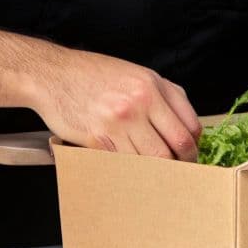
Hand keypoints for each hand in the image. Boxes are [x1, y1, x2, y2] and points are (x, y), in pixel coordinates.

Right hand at [26, 47, 201, 160]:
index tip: (190, 157)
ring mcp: (119, 122)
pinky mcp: (98, 139)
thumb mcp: (137, 74)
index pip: (190, 127)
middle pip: (176, 148)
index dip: (194, 148)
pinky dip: (131, 170)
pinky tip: (130, 169)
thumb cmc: (95, 75)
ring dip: (156, 171)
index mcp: (153, 85)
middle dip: (182, 165)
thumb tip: (188, 129)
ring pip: (152, 161)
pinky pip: (125, 163)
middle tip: (179, 173)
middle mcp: (140, 102)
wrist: (52, 75)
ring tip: (154, 173)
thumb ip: (165, 96)